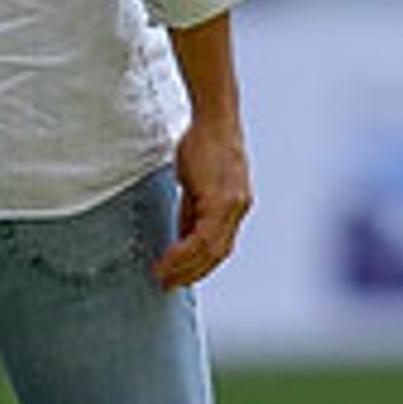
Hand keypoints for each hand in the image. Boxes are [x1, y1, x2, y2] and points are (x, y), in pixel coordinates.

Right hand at [155, 115, 250, 289]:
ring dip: (185, 267)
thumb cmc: (204, 142)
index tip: (179, 276)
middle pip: (217, 254)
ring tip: (163, 277)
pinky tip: (168, 259)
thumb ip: (193, 208)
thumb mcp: (197, 181)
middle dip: (191, 273)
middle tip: (168, 285)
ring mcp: (234, 205)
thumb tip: (183, 234)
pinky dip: (184, 252)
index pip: (219, 246)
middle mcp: (239, 208)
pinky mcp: (224, 200)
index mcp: (235, 204)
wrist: (215, 118)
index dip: (199, 265)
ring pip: (211, 250)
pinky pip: (203, 237)